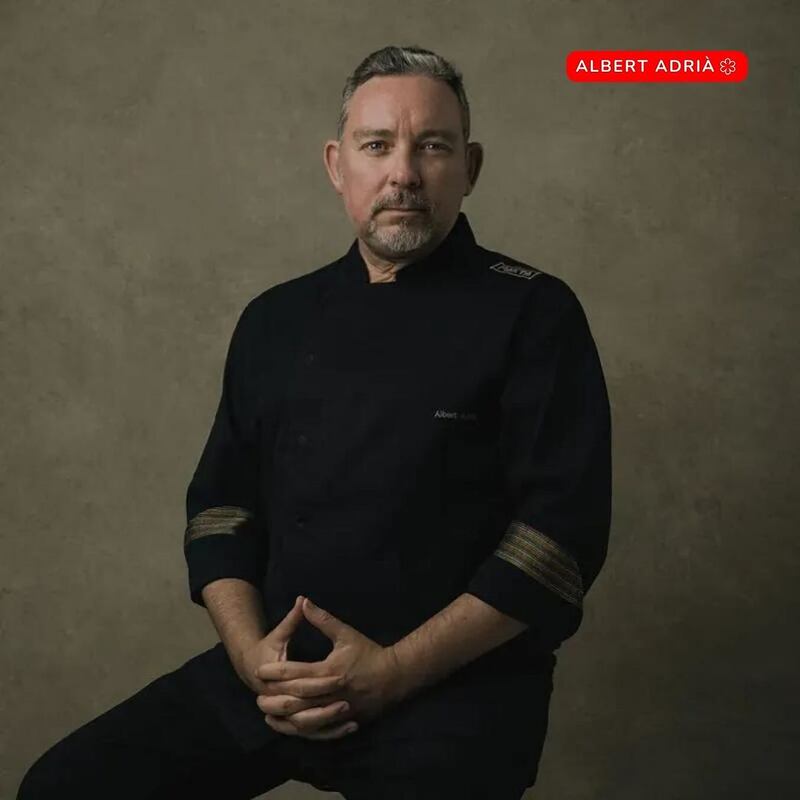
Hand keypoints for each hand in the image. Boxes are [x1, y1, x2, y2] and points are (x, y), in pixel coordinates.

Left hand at [255, 597, 402, 738]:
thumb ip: (323, 620)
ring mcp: (339, 710)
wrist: (396, 676)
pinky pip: (319, 731)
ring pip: (305, 719)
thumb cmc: (369, 652)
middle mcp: (333, 692)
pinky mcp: (345, 721)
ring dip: (284, 717)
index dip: (276, 672)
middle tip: (256, 695)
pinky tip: (289, 727)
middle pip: (297, 699)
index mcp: (331, 670)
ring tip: (267, 712)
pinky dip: (302, 731)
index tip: (260, 670)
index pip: (296, 673)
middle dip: (274, 697)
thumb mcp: (346, 633)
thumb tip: (304, 601)